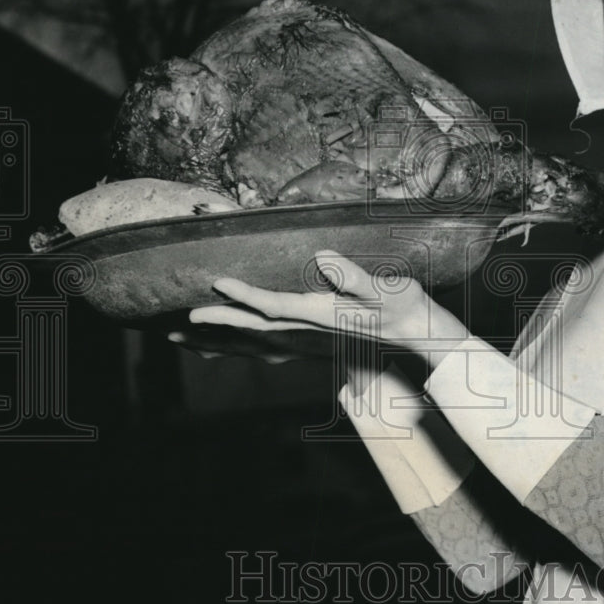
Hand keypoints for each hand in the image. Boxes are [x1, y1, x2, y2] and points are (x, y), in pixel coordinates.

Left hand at [188, 250, 470, 368]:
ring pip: (257, 339)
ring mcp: (310, 336)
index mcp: (323, 314)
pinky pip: (268, 345)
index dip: (246, 295)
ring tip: (188, 338)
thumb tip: (324, 257)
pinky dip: (240, 346)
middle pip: (256, 326)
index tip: (219, 282)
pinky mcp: (313, 337)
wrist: (417, 333)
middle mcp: (310, 328)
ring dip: (222, 339)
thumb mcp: (387, 288)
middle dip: (220, 320)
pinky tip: (225, 347)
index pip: (277, 305)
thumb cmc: (404, 307)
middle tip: (185, 318)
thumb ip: (355, 276)